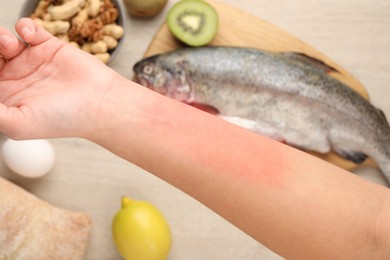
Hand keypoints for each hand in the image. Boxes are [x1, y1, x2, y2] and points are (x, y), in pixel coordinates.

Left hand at [0, 18, 119, 139]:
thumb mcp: (18, 124)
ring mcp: (32, 61)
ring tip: (11, 45)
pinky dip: (24, 27)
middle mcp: (15, 78)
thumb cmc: (64, 119)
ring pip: (2, 40)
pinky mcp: (49, 46)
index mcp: (5, 97)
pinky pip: (28, 29)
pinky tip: (29, 35)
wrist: (100, 104)